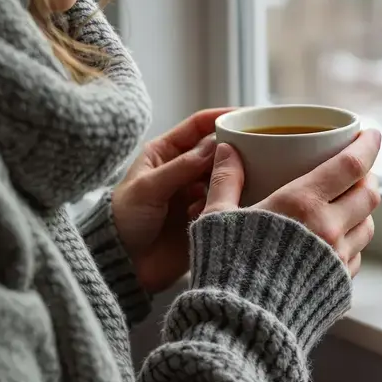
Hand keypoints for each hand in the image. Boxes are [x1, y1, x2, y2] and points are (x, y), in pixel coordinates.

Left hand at [111, 107, 234, 292]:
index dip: (221, 117)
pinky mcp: (205, 215)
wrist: (122, 265)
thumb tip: (215, 144)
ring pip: (225, 175)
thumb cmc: (123, 221)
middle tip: (258, 150)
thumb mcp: (148, 188)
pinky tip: (232, 204)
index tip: (246, 116)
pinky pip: (226, 201)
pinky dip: (231, 200)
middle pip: (217, 150)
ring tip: (247, 178)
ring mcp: (196, 193)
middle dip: (234, 149)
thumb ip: (182, 167)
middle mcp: (183, 170)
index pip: (198, 126)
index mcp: (165, 153)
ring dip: (234, 176)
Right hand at [202, 129, 381, 276]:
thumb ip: (225, 180)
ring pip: (367, 225)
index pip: (351, 164)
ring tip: (345, 204)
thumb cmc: (225, 273)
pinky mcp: (339, 288)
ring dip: (361, 210)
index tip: (372, 133)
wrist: (240, 332)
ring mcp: (338, 261)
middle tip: (356, 168)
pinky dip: (351, 242)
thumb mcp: (217, 220)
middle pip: (368, 193)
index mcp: (302, 204)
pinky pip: (355, 257)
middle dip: (367, 176)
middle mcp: (329, 230)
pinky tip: (333, 241)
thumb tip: (226, 149)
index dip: (367, 145)